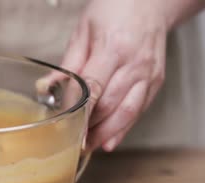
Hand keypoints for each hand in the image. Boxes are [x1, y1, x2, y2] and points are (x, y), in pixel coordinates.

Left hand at [51, 0, 204, 151]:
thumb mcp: (84, 30)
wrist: (152, 1)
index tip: (69, 130)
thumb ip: (69, 64)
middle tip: (73, 143)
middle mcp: (135, 64)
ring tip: (89, 147)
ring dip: (107, 134)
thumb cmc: (115, 10)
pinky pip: (139, 110)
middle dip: (92, 128)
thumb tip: (47, 88)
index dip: (81, 112)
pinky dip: (124, 129)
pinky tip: (109, 140)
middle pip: (111, 105)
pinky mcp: (156, 82)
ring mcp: (149, 74)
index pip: (94, 87)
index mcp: (114, 48)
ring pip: (128, 112)